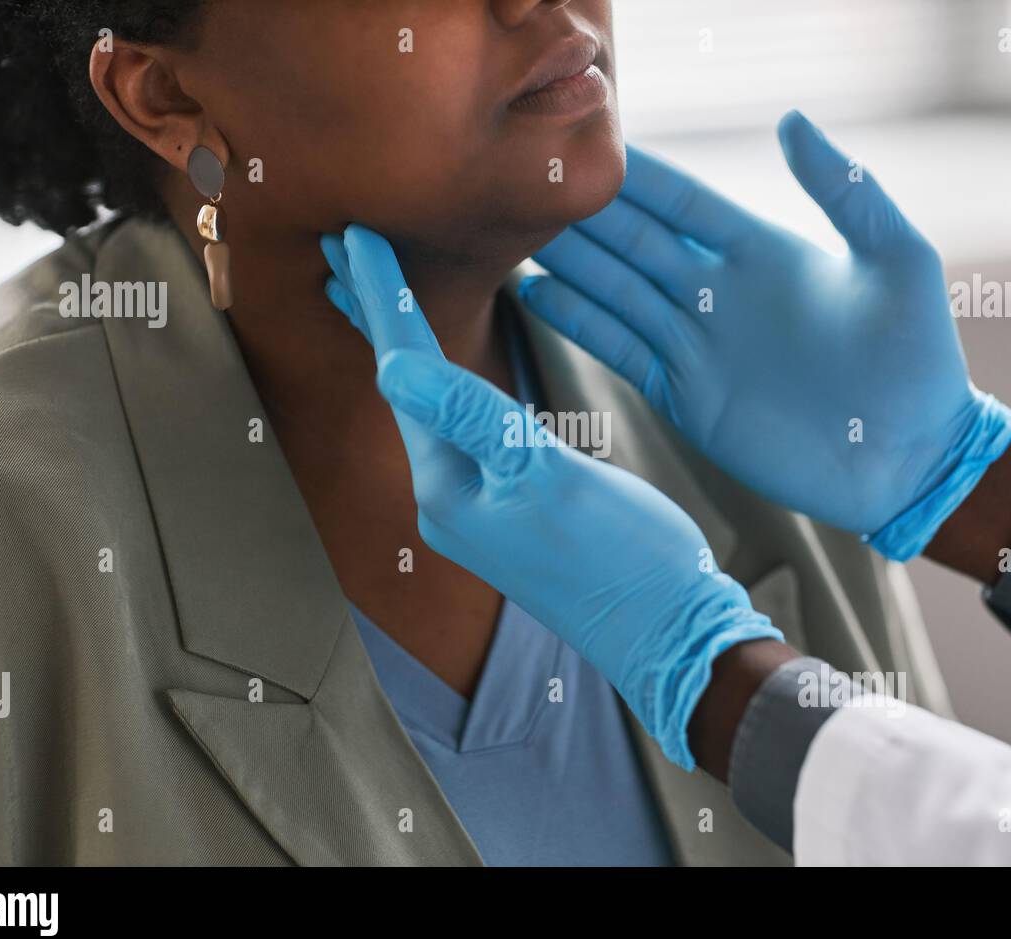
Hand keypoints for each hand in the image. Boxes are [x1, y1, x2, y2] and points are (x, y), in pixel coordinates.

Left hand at [321, 225, 781, 768]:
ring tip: (382, 295)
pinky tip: (449, 370)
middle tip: (343, 252)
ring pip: (430, 408)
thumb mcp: (546, 477)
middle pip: (404, 389)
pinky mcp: (506, 513)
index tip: (354, 235)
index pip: (405, 373)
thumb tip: (392, 366)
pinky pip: (461, 430)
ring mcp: (475, 510)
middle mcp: (447, 499)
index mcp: (448, 487)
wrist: (667, 631)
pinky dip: (446, 384)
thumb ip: (471, 417)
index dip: (383, 300)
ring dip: (406, 348)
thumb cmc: (621, 555)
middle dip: (378, 320)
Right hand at [519, 110, 1010, 559]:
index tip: (594, 150)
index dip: (642, 180)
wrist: (908, 460)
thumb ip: (847, 190)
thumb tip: (791, 121)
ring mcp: (698, 346)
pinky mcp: (686, 396)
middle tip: (536, 188)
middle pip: (638, 245)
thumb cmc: (919, 360)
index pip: (686, 205)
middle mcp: (720, 295)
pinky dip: (580, 325)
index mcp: (766, 254)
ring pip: (619, 294)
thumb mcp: (900, 261)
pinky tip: (539, 296)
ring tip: (521, 236)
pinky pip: (623, 352)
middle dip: (589, 218)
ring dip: (573, 266)